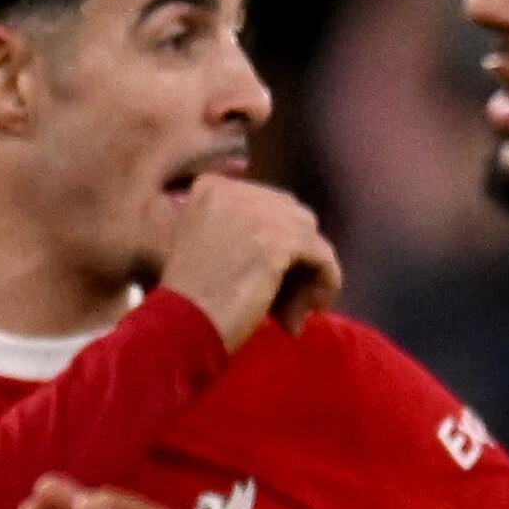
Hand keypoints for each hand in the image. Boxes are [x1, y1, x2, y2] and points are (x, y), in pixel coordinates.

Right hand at [158, 175, 340, 350]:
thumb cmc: (192, 297)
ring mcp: (257, 212)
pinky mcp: (277, 240)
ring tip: (296, 310)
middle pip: (292, 217)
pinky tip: (316, 305)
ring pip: (309, 237)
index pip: (269, 205)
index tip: (276, 280)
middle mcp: (235, 189)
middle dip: (297, 258)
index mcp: (213, 186)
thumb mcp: (209, 244)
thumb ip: (246, 233)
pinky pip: (322, 255)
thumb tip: (301, 247)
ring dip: (310, 274)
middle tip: (291, 299)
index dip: (280, 243)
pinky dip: (326, 280)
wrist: (182, 321)